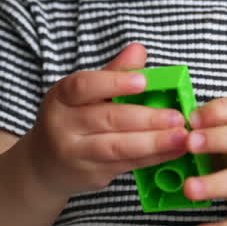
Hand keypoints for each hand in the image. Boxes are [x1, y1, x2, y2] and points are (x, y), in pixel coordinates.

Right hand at [21, 43, 189, 198]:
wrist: (44, 165)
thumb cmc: (72, 120)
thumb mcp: (83, 94)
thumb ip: (113, 73)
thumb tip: (138, 50)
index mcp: (61, 97)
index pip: (83, 86)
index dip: (114, 82)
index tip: (143, 81)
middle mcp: (62, 126)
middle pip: (107, 119)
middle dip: (146, 118)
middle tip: (177, 116)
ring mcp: (75, 154)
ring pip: (117, 147)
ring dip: (154, 142)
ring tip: (182, 136)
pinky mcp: (90, 175)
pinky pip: (126, 165)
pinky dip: (153, 158)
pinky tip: (174, 151)